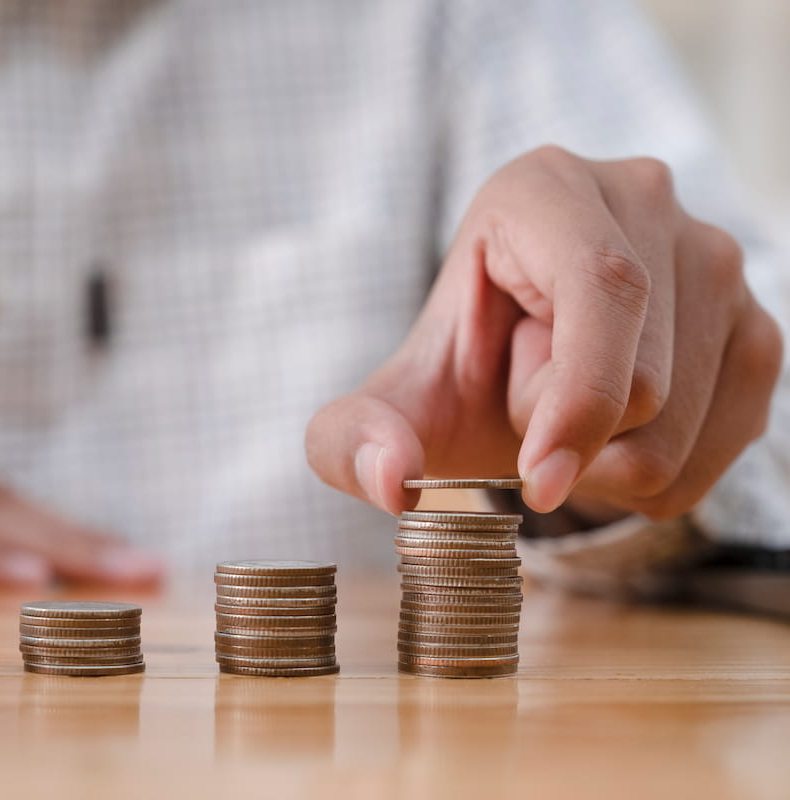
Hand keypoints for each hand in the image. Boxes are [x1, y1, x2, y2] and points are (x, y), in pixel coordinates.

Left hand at [306, 146, 782, 520]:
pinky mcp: (756, 319)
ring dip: (613, 455)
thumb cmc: (457, 373)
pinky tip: (618, 436)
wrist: (516, 372)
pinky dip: (664, 473)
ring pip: (689, 416)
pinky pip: (730, 439)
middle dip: (568, 433)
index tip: (537, 482)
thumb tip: (389, 481)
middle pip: (645, 377)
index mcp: (544, 188)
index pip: (602, 287)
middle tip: (524, 399)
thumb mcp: (386, 404)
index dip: (579, 396)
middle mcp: (644, 199)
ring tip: (570, 404)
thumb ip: (350, 439)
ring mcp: (715, 257)